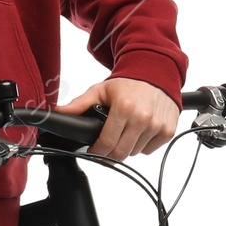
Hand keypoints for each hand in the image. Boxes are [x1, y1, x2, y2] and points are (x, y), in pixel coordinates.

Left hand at [53, 77, 178, 160]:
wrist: (156, 73)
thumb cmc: (128, 83)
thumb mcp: (100, 91)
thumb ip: (79, 104)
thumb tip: (58, 112)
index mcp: (124, 108)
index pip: (107, 143)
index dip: (97, 151)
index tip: (93, 150)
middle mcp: (143, 118)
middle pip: (120, 153)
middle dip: (109, 153)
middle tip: (105, 146)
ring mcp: (157, 126)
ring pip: (135, 152)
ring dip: (126, 147)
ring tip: (124, 132)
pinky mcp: (168, 130)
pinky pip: (149, 150)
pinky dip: (142, 145)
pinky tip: (139, 131)